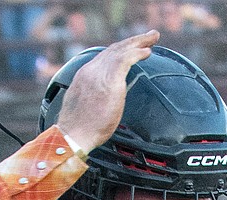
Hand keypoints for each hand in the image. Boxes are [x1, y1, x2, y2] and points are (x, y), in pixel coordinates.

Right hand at [55, 30, 158, 154]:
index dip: (118, 51)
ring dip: (139, 42)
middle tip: (148, 37)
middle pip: (114, 49)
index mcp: (84, 76)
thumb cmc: (79, 132)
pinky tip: (147, 52)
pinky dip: (138, 53)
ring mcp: (100, 73)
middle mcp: (91, 70)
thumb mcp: (84, 110)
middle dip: (131, 41)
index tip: (129, 49)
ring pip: (121, 49)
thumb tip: (100, 105)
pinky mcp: (110, 79)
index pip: (103, 58)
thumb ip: (93, 101)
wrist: (73, 136)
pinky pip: (127, 59)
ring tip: (153, 37)